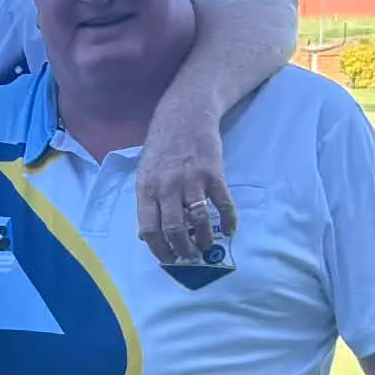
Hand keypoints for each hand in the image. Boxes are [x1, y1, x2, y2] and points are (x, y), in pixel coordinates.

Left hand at [135, 119, 234, 263]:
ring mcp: (190, 180)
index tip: (167, 258)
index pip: (149, 229)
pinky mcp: (213, 173)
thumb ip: (146, 203)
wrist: (184, 116)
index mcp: (146, 189)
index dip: (159, 249)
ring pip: (198, 220)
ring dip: (205, 239)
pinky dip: (228, 220)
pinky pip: (222, 203)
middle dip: (183, 249)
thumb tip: (145, 235)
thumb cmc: (161, 148)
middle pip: (174, 229)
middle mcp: (166, 187)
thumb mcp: (144, 174)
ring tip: (207, 247)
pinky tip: (229, 229)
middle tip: (190, 257)